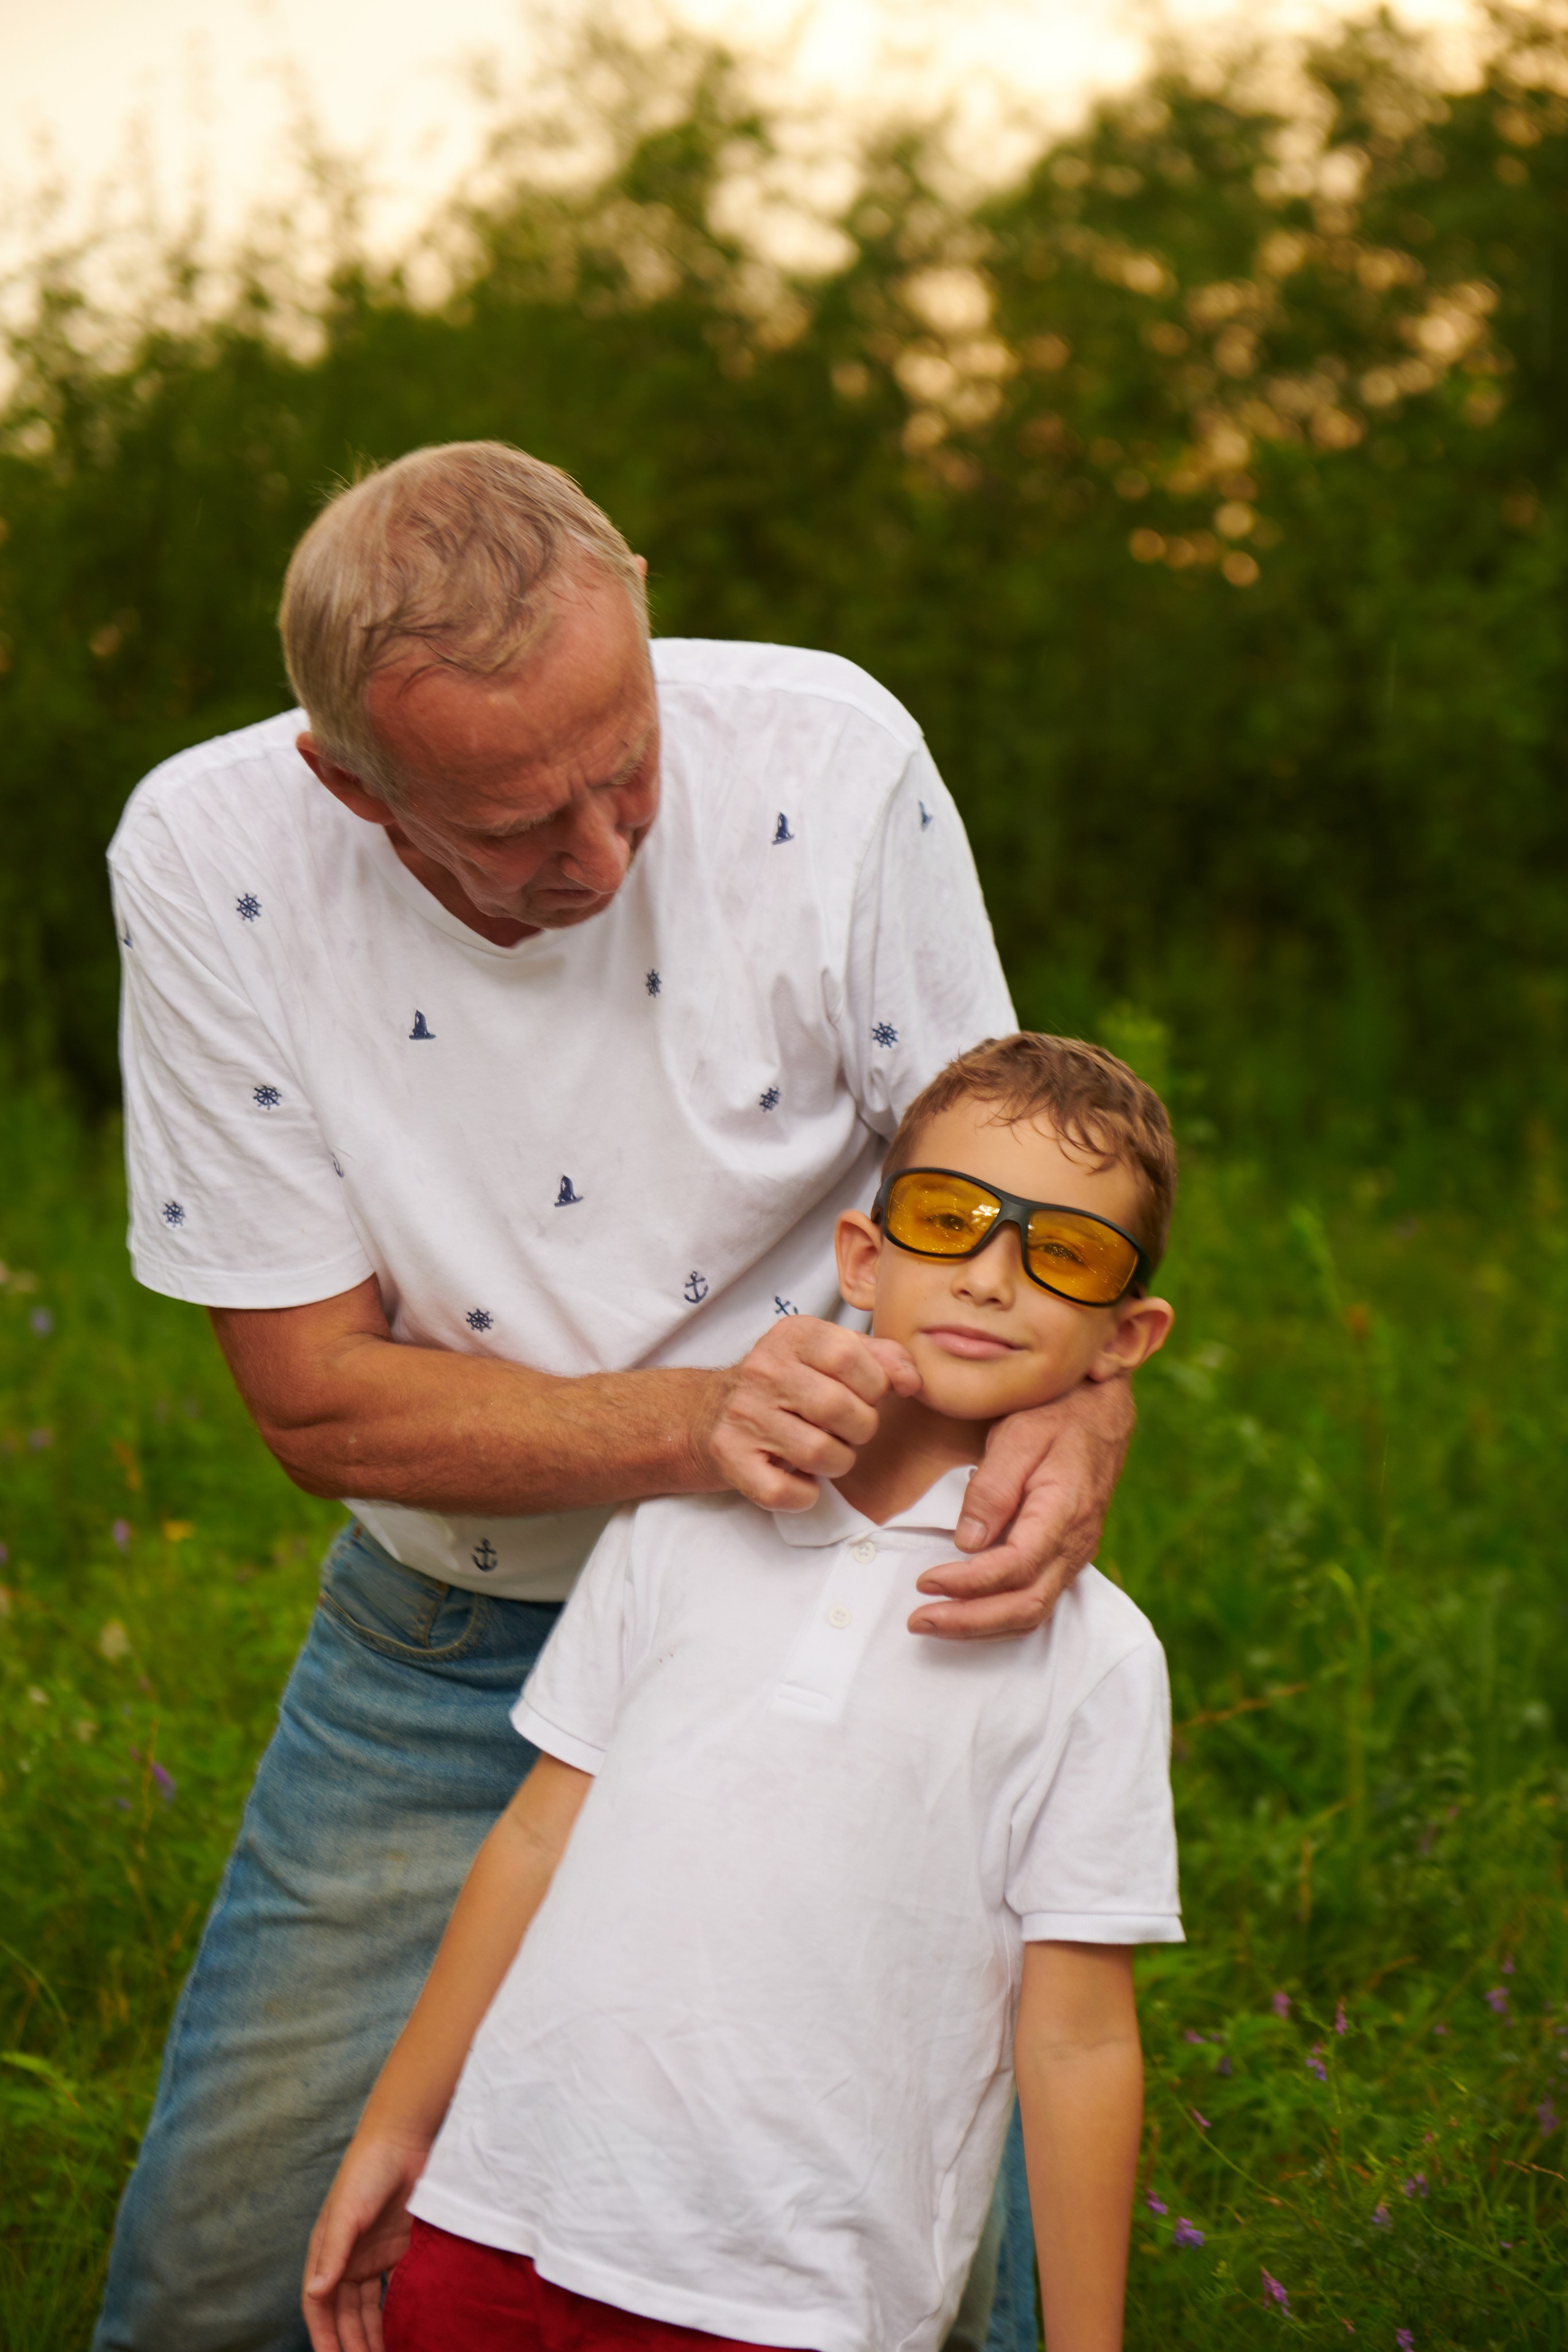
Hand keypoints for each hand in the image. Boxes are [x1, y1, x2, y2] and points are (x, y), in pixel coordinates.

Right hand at [302, 2131, 426, 2351]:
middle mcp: (347, 2259)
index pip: (319, 2305)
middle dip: (351, 2343)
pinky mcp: (399, 2250)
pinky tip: (400, 2332)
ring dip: (371, 2335)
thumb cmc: (367, 2170)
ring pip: (368, 2308)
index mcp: (327, 2252)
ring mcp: (373, 2256)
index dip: (324, 2335)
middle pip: (345, 2313)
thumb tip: (316, 2292)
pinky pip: (392, 2291)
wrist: (406, 2140)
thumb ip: (333, 2253)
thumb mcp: (347, 2212)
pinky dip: (393, 2313)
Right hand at [692, 1317, 919, 1510]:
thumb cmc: (787, 1384)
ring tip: (828, 1452)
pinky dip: (805, 1495)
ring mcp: (743, 1415)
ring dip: (838, 1462)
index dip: (874, 1385)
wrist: (708, 1413)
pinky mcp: (730, 1457)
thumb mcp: (828, 1354)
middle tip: (850, 1430)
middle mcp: (762, 1370)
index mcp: (792, 1336)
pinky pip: (785, 1492)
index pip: (849, 1356)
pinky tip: (801, 1479)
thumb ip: (880, 1357)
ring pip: (818, 1453)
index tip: (868, 1396)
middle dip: (862, 1429)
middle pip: (839, 1409)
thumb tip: (913, 1381)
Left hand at [908, 1374, 1135, 1639]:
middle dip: (968, 1621)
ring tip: (932, 1623)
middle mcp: (1075, 1544)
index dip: (968, 1583)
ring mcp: (1074, 1556)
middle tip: (918, 1620)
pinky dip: (998, 1616)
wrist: (1101, 1413)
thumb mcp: (1019, 1436)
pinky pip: (1036, 1601)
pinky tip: (964, 1612)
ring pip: (1033, 1613)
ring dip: (980, 1626)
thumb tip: (967, 1543)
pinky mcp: (1066, 1558)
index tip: (925, 1581)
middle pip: (1026, 1606)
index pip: (1016, 1567)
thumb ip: (993, 1489)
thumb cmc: (1056, 1416)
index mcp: (1063, 1512)